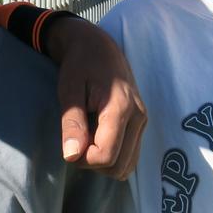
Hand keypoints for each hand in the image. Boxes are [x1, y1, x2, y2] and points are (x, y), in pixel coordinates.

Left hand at [45, 16, 144, 177]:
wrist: (98, 46)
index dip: (83, 159)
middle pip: (119, 166)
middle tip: (77, 140)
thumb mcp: (69, 90)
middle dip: (93, 163)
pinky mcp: (141, 124)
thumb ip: (72, 123)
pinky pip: (130, 155)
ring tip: (87, 138)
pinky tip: (98, 137)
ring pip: (127, 165)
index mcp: (121, 108)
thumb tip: (71, 156)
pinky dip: (113, 155)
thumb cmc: (80, 65)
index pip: (106, 156)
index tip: (69, 143)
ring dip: (104, 162)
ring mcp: (143, 121)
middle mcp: (139, 117)